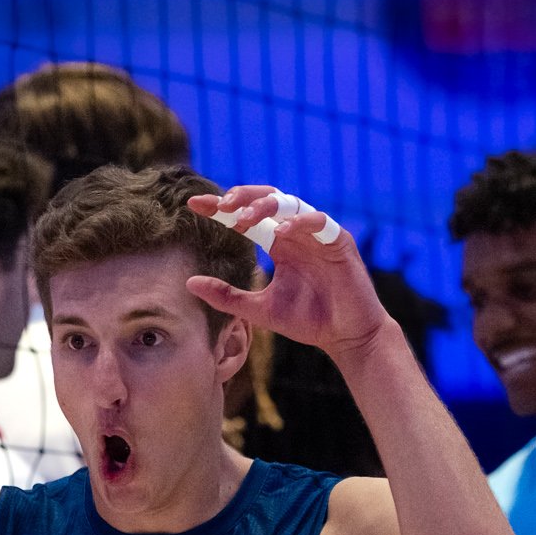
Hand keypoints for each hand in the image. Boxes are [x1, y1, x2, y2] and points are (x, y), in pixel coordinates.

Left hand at [185, 187, 391, 357]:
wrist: (346, 337)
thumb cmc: (308, 321)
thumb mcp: (259, 309)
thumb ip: (226, 296)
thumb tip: (188, 283)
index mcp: (278, 244)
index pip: (246, 217)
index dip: (221, 208)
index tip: (194, 204)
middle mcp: (296, 233)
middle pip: (267, 199)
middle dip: (243, 197)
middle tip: (221, 204)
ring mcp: (318, 235)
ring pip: (291, 204)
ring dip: (266, 206)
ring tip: (244, 217)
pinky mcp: (339, 242)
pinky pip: (319, 222)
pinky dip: (299, 222)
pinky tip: (280, 232)